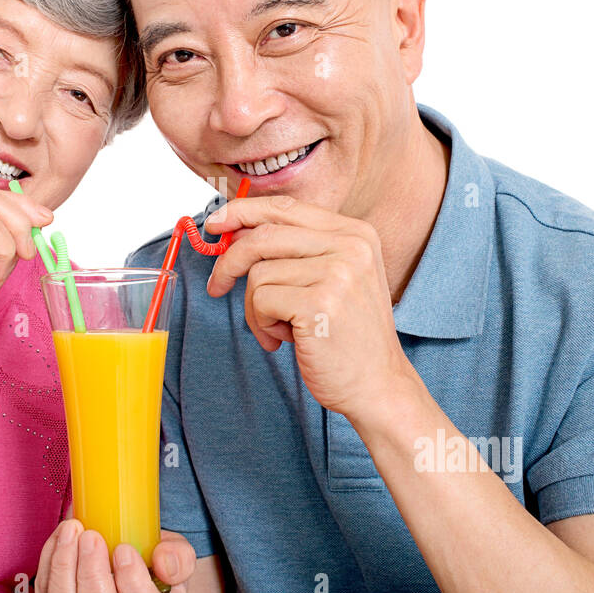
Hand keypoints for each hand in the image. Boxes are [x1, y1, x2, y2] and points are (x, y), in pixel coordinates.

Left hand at [32, 521, 196, 592]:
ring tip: (72, 529)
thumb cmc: (152, 576)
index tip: (124, 549)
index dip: (133, 582)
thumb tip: (163, 563)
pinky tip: (60, 539)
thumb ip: (178, 558)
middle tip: (91, 536)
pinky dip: (48, 565)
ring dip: (64, 565)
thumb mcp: (176, 565)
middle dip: (92, 572)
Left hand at [203, 194, 412, 419]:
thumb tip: (235, 232)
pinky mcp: (320, 302)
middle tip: (217, 286)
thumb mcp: (330, 281)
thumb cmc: (347, 337)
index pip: (285, 206)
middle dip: (230, 261)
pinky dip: (261, 324)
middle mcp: (351, 245)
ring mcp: (338, 272)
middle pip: (264, 234)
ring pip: (258, 273)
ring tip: (279, 329)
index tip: (216, 223)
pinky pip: (261, 300)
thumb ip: (293, 252)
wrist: (377, 386)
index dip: (243, 211)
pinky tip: (285, 340)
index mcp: (355, 233)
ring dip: (255, 308)